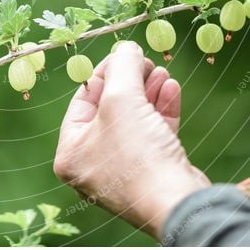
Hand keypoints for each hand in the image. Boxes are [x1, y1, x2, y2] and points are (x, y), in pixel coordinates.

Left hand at [53, 41, 209, 237]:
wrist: (178, 202)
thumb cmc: (138, 154)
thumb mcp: (121, 98)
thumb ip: (121, 67)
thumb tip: (126, 48)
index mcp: (71, 152)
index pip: (83, 100)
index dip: (105, 72)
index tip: (123, 52)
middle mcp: (93, 164)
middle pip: (110, 109)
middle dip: (130, 81)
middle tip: (145, 61)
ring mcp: (124, 171)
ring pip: (134, 120)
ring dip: (148, 92)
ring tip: (161, 72)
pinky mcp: (153, 172)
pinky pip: (152, 134)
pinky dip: (161, 110)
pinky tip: (171, 89)